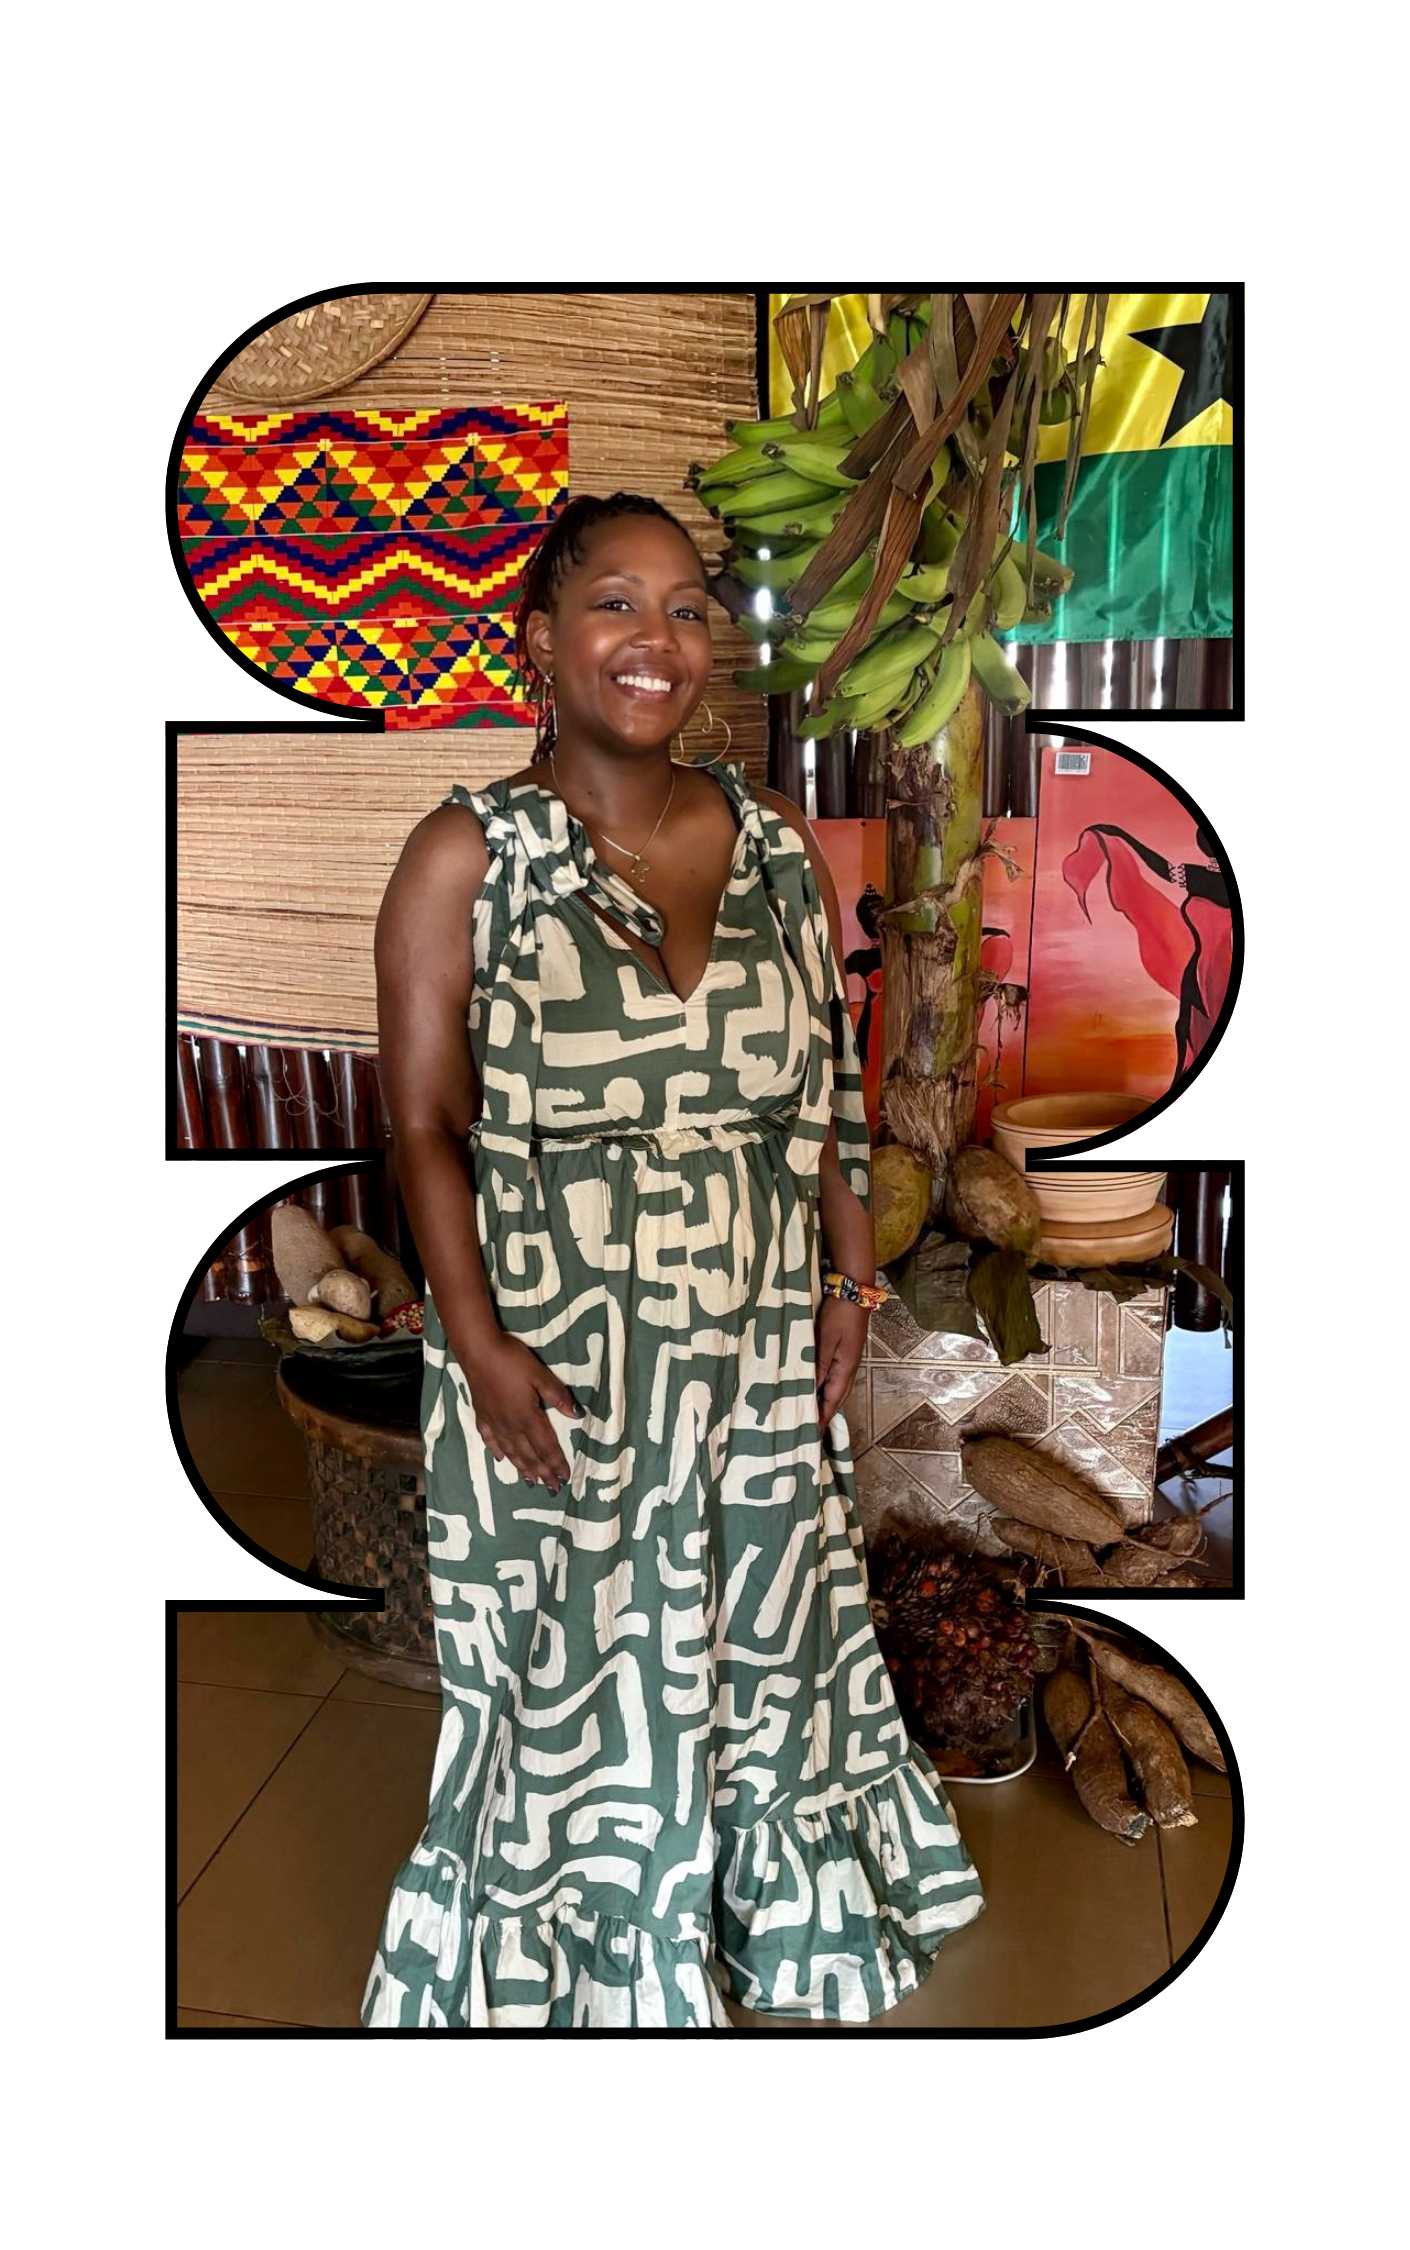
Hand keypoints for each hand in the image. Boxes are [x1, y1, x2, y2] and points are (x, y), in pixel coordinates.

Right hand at [464, 1334, 582, 1492]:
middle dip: (543, 1473)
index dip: (556, 1463)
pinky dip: (497, 1453)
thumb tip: (577, 1415)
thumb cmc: (512, 1360)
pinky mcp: (482, 1416)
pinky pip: (490, 1440)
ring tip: (532, 1482)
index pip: (546, 1446)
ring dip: (523, 1469)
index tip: (564, 1478)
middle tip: (552, 1489)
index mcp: (528, 1417)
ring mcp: (494, 1423)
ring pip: (511, 1452)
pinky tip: (501, 1460)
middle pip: (530, 1455)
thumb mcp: (540, 1375)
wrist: (478, 1351)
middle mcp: (511, 1426)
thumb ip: (558, 1396)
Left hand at [815, 1295, 868, 1425]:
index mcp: (846, 1368)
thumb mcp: (826, 1341)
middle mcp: (849, 1367)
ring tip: (812, 1411)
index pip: (832, 1400)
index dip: (822, 1417)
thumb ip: (819, 1366)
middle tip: (811, 1427)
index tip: (813, 1433)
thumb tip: (811, 1391)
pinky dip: (826, 1386)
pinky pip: (834, 1375)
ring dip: (826, 1401)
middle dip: (825, 1413)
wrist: (854, 1290)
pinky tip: (817, 1385)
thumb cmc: (839, 1314)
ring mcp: (848, 1358)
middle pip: (837, 1397)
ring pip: (836, 1387)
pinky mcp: (844, 1350)